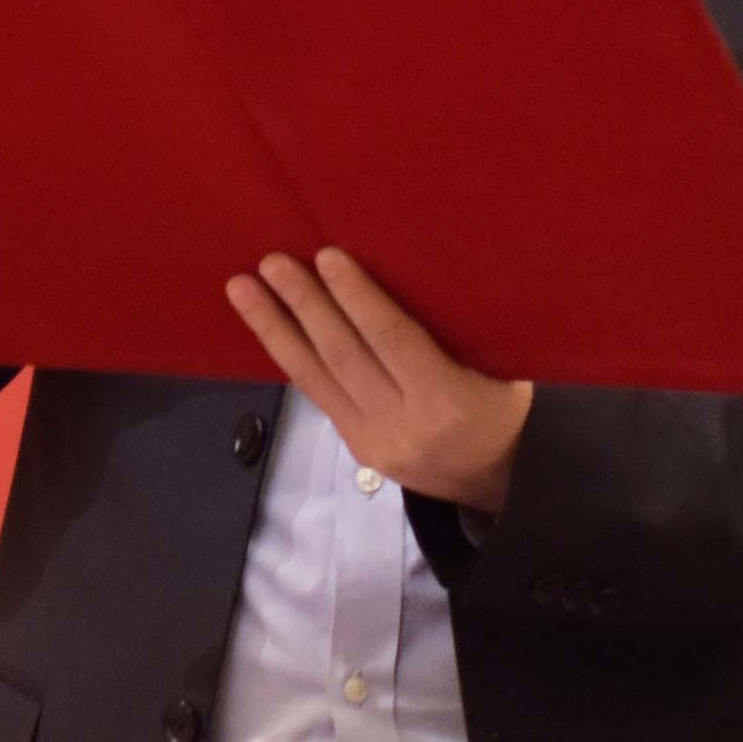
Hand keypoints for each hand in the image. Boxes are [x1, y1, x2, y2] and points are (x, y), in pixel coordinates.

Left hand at [227, 248, 529, 508]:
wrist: (494, 484)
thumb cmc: (500, 411)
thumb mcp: (500, 372)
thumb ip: (456, 335)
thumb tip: (414, 271)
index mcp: (447, 399)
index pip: (391, 340)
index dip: (357, 298)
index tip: (327, 257)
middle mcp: (405, 422)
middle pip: (343, 355)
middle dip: (304, 305)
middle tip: (271, 263)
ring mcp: (373, 440)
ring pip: (316, 377)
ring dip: (274, 328)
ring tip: (241, 289)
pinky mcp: (354, 447)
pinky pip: (317, 394)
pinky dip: (289, 356)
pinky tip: (266, 325)